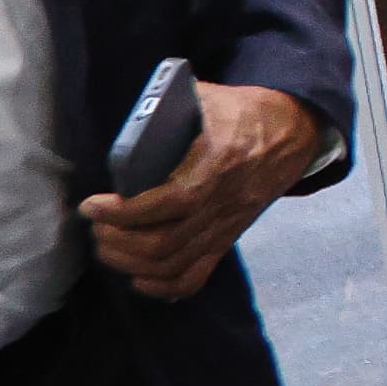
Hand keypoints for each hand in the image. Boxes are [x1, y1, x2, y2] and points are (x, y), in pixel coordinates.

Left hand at [80, 80, 318, 302]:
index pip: (170, 202)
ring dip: (130, 263)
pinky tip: (139, 279)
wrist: (293, 132)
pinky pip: (197, 277)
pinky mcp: (228, 238)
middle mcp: (223, 203)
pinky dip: (164, 287)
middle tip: (96, 226)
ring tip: (108, 246)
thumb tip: (127, 119)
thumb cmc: (243, 111)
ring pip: (173, 265)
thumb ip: (167, 106)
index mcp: (219, 164)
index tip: (92, 205)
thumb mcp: (207, 97)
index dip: (124, 212)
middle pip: (164, 243)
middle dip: (117, 240)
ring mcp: (227, 226)